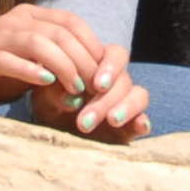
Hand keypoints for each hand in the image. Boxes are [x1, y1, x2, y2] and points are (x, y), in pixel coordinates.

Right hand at [0, 3, 109, 108]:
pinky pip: (8, 60)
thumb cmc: (10, 73)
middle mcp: (16, 19)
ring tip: (75, 87)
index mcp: (33, 15)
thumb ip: (64, 64)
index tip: (106, 70)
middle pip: (58, 32)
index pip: (71, 21)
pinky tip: (46, 81)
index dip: (92, 44)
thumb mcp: (41, 64)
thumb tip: (98, 79)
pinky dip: (30, 70)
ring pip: (37, 43)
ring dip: (62, 65)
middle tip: (95, 85)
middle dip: (81, 59)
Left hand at [27, 38, 150, 142]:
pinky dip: (143, 122)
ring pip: (139, 96)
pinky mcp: (131, 127)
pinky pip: (144, 121)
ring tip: (112, 120)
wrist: (51, 134)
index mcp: (99, 67)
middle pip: (125, 79)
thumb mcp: (45, 98)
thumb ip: (54, 92)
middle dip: (106, 99)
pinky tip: (140, 126)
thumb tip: (71, 98)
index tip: (96, 85)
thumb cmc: (49, 107)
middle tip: (85, 121)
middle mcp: (116, 83)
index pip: (115, 55)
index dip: (110, 67)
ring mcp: (126, 104)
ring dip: (127, 107)